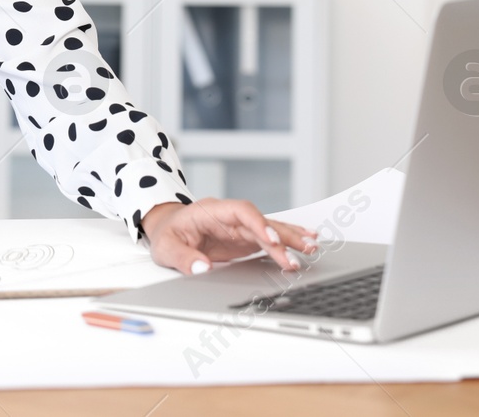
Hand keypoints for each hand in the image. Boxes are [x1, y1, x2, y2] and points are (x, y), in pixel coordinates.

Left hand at [141, 198, 316, 274]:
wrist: (167, 227)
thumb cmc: (166, 234)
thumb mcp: (166, 247)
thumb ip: (183, 258)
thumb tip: (202, 268)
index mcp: (212, 210)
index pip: (241, 211)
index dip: (258, 224)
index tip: (271, 241)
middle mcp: (230, 216)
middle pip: (262, 221)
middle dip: (283, 235)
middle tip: (303, 250)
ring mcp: (239, 227)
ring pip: (270, 228)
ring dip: (291, 237)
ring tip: (313, 246)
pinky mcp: (244, 238)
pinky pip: (269, 238)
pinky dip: (286, 241)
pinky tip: (305, 242)